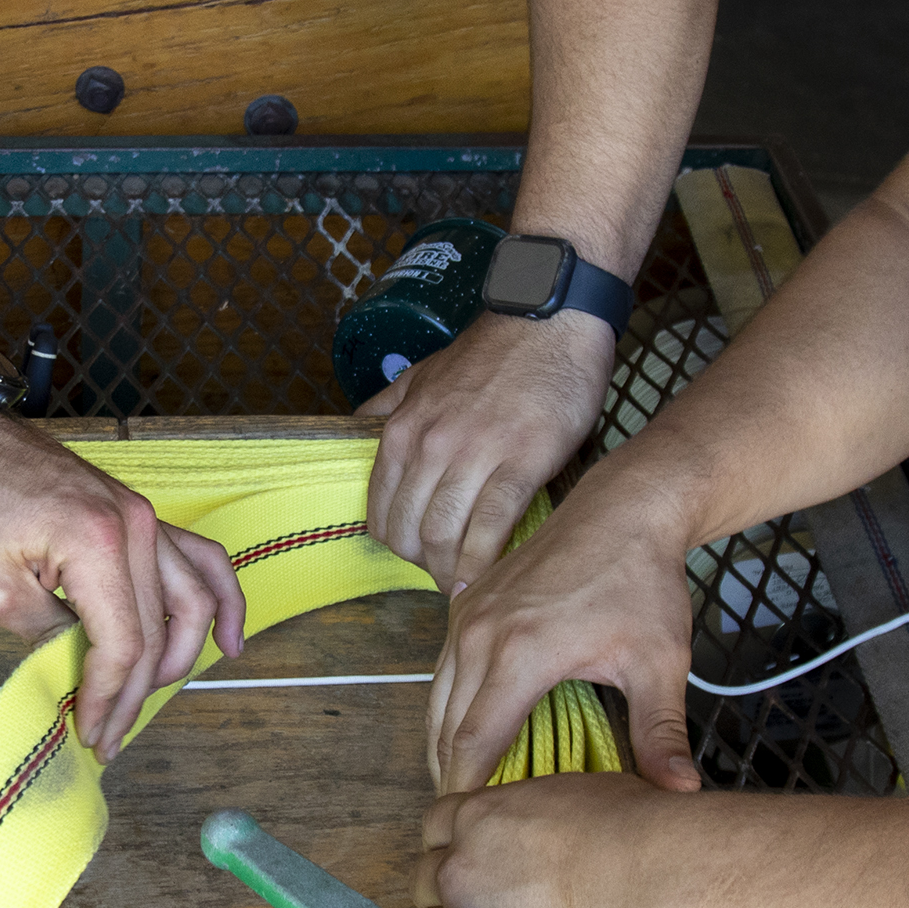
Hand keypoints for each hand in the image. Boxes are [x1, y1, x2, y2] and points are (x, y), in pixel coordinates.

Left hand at [0, 410, 247, 755]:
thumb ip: (49, 636)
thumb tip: (86, 672)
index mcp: (97, 544)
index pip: (124, 643)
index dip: (111, 696)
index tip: (91, 731)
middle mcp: (135, 527)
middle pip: (158, 631)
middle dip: (137, 693)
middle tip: (111, 734)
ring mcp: (144, 517)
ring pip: (195, 597)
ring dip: (184, 656)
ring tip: (159, 695)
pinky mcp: (140, 515)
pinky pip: (200, 558)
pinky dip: (222, 598)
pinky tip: (228, 637)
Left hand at [359, 313, 613, 593]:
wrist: (548, 322)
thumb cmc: (491, 353)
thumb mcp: (421, 374)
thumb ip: (387, 408)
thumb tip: (360, 431)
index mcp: (401, 430)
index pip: (382, 512)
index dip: (398, 545)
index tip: (418, 556)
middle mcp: (429, 446)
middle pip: (411, 533)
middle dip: (424, 565)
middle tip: (444, 575)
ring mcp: (473, 456)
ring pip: (446, 536)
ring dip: (451, 572)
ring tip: (464, 586)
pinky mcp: (519, 463)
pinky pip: (491, 528)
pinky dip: (483, 563)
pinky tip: (487, 579)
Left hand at [421, 773, 681, 907]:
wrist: (654, 884)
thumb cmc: (635, 829)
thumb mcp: (570, 797)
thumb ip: (534, 818)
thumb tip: (546, 836)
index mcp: (476, 818)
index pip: (436, 828)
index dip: (458, 844)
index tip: (480, 857)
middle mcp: (459, 872)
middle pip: (427, 882)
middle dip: (451, 892)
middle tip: (495, 906)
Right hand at [425, 477, 705, 794]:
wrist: (625, 507)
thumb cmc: (644, 582)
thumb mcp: (659, 662)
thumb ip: (660, 733)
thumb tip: (682, 794)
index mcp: (520, 655)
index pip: (473, 743)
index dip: (469, 792)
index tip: (475, 829)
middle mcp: (480, 634)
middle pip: (445, 726)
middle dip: (452, 777)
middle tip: (467, 824)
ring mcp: (467, 612)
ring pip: (437, 695)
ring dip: (444, 742)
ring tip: (463, 787)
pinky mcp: (467, 599)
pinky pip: (443, 666)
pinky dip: (448, 705)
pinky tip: (466, 732)